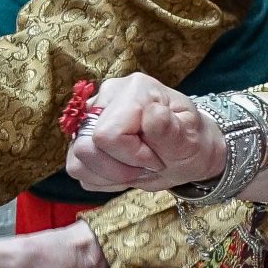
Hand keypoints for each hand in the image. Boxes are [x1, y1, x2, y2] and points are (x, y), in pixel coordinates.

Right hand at [63, 73, 223, 192]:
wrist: (186, 151)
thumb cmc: (190, 142)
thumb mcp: (190, 141)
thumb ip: (169, 130)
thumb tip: (152, 112)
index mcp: (135, 89)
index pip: (108, 134)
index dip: (132, 156)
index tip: (157, 159)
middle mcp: (106, 96)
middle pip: (86, 148)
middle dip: (120, 168)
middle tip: (148, 165)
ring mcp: (90, 116)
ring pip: (77, 161)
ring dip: (111, 175)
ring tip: (136, 168)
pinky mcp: (82, 136)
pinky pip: (78, 169)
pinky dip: (103, 178)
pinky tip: (124, 169)